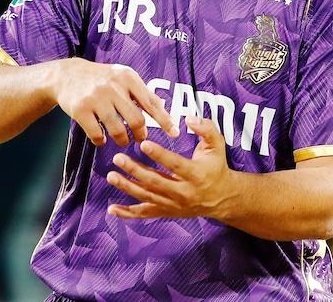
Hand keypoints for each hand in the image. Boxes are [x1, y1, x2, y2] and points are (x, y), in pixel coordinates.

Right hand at [45, 58, 177, 146]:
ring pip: (117, 129)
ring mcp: (95, 98)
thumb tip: (164, 110)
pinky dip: (102, 141)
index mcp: (128, 78)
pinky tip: (103, 139)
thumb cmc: (103, 78)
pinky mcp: (80, 110)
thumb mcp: (124, 77)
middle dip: (141, 134)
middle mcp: (113, 87)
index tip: (174, 133)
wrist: (67, 75)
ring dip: (123, 140)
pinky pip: (96, 134)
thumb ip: (143, 93)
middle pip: (136, 119)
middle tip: (141, 138)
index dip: (164, 120)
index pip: (151, 103)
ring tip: (123, 140)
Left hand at [106, 116, 231, 219]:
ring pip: (147, 197)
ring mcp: (174, 204)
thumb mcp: (217, 145)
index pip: (175, 164)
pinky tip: (112, 209)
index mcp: (196, 175)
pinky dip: (127, 213)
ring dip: (127, 187)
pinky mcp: (167, 211)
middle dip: (135, 170)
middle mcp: (184, 192)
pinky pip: (145, 214)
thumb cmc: (217, 167)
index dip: (159, 154)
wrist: (222, 197)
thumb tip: (189, 118)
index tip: (144, 144)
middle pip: (155, 181)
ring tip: (111, 176)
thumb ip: (206, 129)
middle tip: (118, 158)